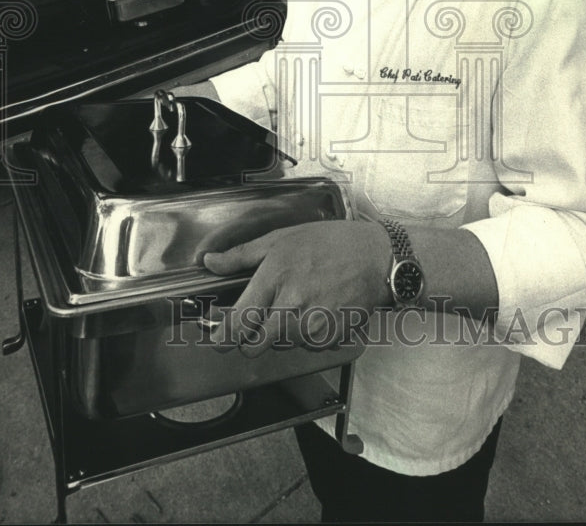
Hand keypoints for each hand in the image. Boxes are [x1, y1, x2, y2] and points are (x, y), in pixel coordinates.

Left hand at [203, 220, 391, 354]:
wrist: (375, 257)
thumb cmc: (329, 243)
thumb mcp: (280, 238)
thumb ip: (240, 255)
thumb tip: (209, 262)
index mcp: (274, 278)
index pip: (238, 323)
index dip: (222, 337)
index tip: (218, 339)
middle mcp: (291, 306)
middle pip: (255, 345)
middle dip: (250, 339)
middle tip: (258, 323)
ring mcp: (312, 325)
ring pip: (281, 347)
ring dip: (281, 335)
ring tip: (296, 306)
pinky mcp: (331, 337)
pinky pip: (307, 347)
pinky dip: (306, 336)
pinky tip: (315, 312)